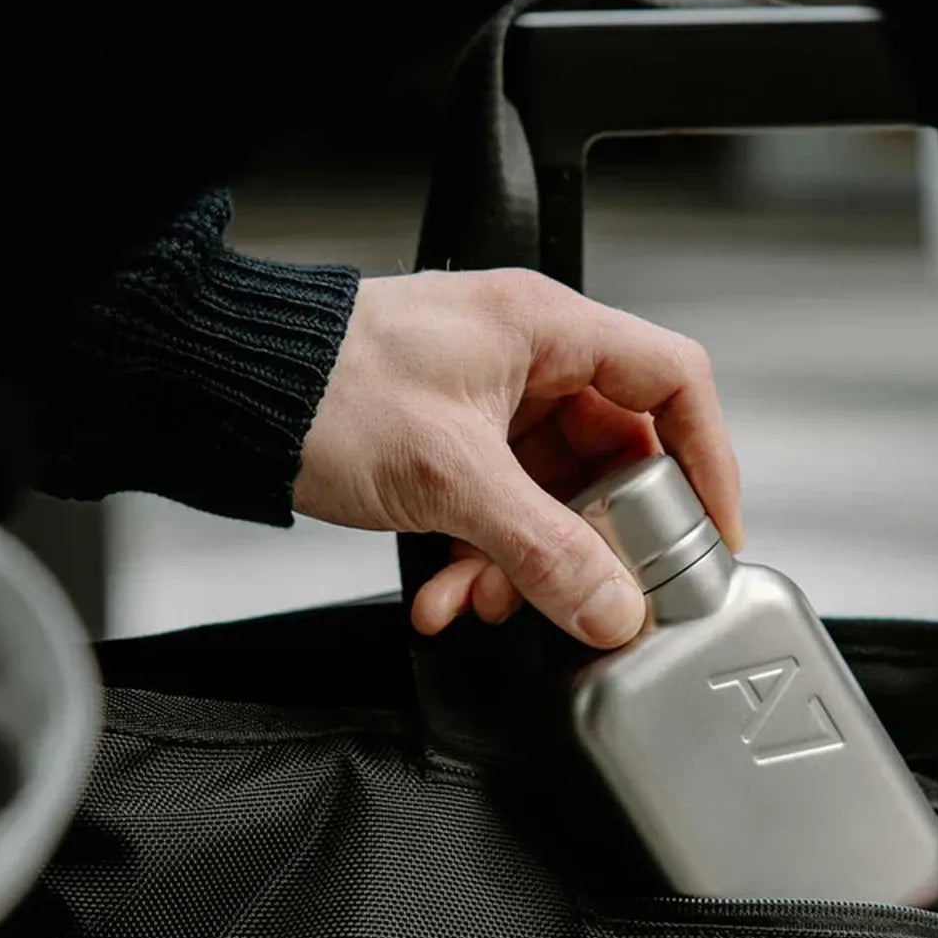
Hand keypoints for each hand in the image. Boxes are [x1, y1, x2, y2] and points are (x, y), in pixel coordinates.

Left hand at [293, 268, 742, 647]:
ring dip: (528, 564)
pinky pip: (502, 513)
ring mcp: (492, 408)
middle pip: (615, 460)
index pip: (672, 383)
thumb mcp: (451, 477)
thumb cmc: (321, 386)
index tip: (712, 534)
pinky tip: (448, 597)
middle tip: (595, 593)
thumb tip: (613, 606)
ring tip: (489, 602)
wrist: (225, 395)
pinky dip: (483, 561)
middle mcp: (528, 363)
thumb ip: (544, 549)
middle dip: (596, 540)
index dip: (708, 459)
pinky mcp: (457, 446)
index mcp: (546, 331)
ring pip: (555, 500)